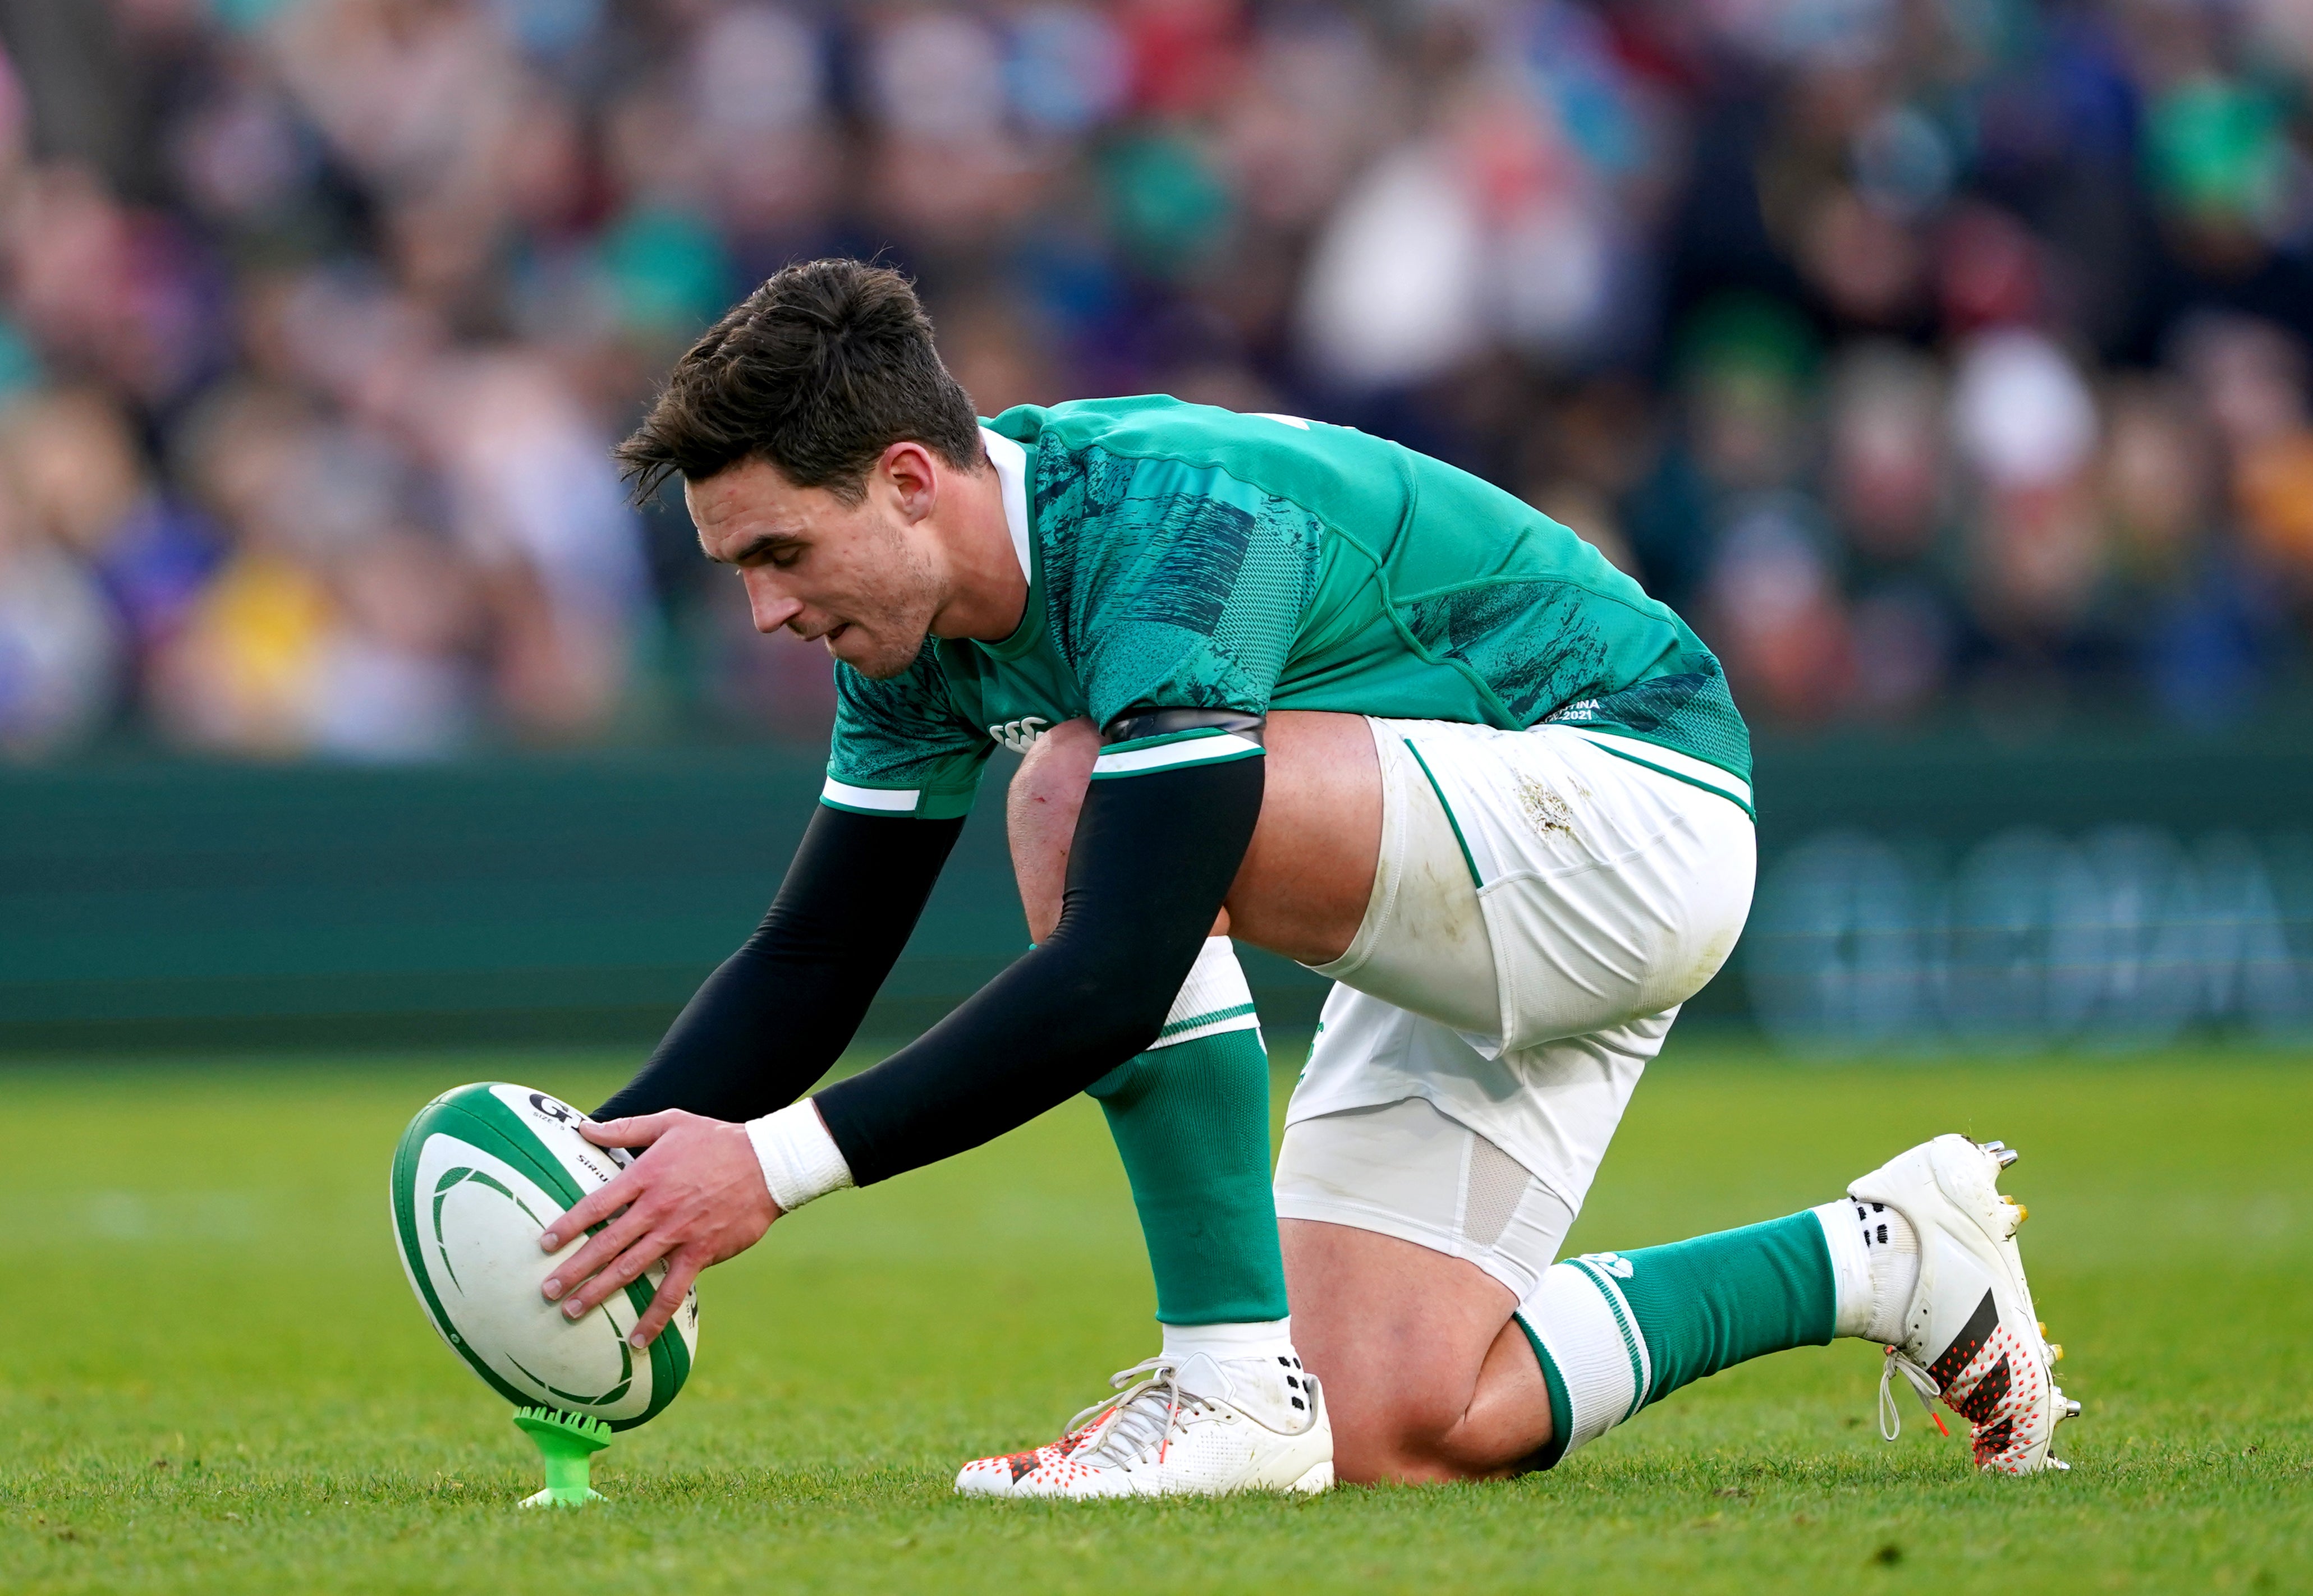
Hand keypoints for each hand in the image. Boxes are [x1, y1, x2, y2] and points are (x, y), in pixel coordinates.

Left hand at [537, 1110, 779, 1346]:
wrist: (768, 1164)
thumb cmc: (717, 1140)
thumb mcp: (671, 1123)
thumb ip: (626, 1129)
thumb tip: (585, 1127)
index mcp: (645, 1176)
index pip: (596, 1205)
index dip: (568, 1226)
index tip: (544, 1245)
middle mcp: (656, 1209)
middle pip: (606, 1244)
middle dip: (573, 1270)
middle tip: (547, 1291)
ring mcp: (678, 1234)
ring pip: (630, 1270)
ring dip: (599, 1293)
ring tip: (572, 1312)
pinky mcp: (701, 1253)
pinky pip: (672, 1291)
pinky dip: (654, 1317)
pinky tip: (638, 1338)